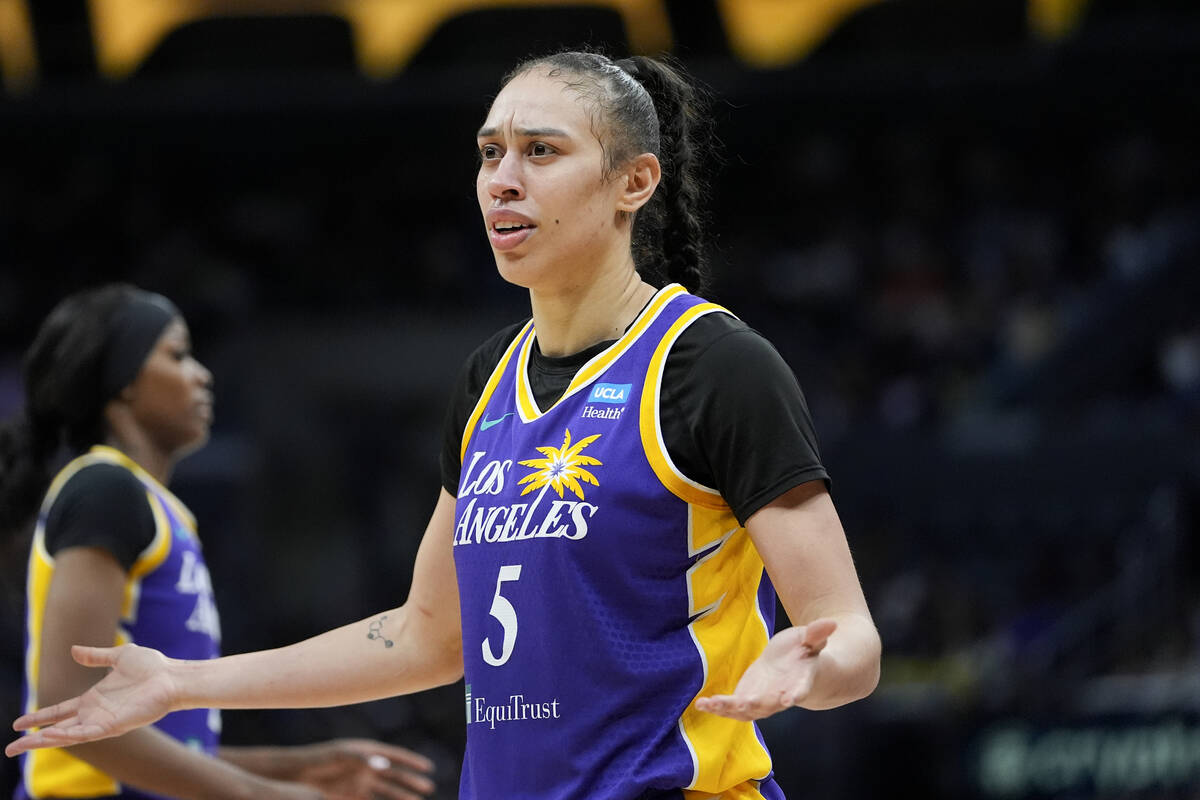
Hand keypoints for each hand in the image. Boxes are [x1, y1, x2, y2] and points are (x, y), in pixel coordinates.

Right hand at [6, 644, 175, 756]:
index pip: (60, 711)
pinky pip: (86, 734)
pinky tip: (50, 736)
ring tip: (22, 744)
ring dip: (45, 740)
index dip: (39, 717)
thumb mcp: (118, 656)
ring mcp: (104, 721)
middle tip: (10, 748)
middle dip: (34, 738)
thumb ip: (95, 655)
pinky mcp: (114, 726)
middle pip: (58, 729)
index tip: (18, 723)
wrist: (172, 675)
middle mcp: (95, 713)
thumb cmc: (152, 666)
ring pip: (68, 736)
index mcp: (93, 699)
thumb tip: (73, 649)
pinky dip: (68, 736)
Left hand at [292, 739, 435, 799]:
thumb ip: (364, 759)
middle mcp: (369, 767)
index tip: (429, 767)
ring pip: (387, 791)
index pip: (396, 756)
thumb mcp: (343, 755)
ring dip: (402, 796)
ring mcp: (362, 783)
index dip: (413, 761)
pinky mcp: (352, 796)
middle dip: (412, 781)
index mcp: (370, 752)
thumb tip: (385, 765)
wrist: (300, 773)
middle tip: (429, 788)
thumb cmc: (322, 758)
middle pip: (396, 775)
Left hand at [694, 618, 836, 720]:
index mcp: (800, 682)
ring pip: (746, 710)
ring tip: (710, 704)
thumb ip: (817, 634)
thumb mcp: (811, 639)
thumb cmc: (804, 652)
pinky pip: (732, 708)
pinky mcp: (747, 700)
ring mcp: (763, 701)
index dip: (795, 694)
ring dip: (728, 709)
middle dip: (753, 704)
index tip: (789, 699)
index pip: (800, 690)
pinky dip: (718, 708)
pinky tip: (701, 704)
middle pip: (768, 704)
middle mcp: (780, 697)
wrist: (794, 668)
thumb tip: (831, 622)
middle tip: (740, 703)